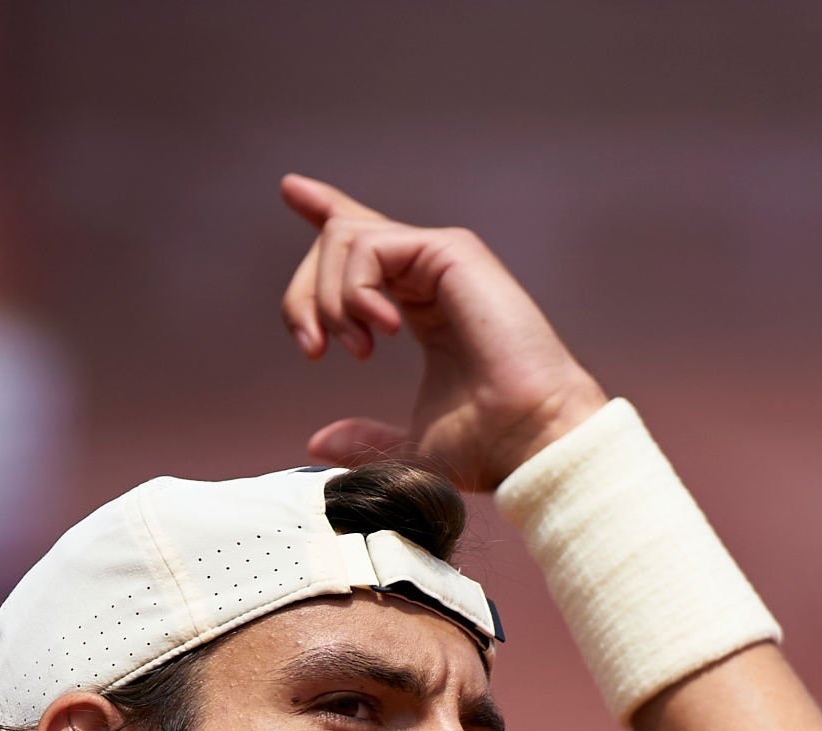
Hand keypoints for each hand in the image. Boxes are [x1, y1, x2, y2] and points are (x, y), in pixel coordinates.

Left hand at [280, 173, 606, 491]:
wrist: (530, 438)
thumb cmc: (486, 448)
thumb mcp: (407, 449)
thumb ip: (362, 440)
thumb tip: (317, 442)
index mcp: (421, 307)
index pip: (364, 249)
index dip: (324, 215)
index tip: (291, 190)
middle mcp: (429, 275)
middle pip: (337, 241)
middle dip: (303, 295)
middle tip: (313, 349)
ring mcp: (441, 259)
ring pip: (344, 238)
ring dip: (329, 299)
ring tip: (356, 349)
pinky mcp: (450, 251)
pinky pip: (368, 246)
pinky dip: (355, 291)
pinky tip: (380, 333)